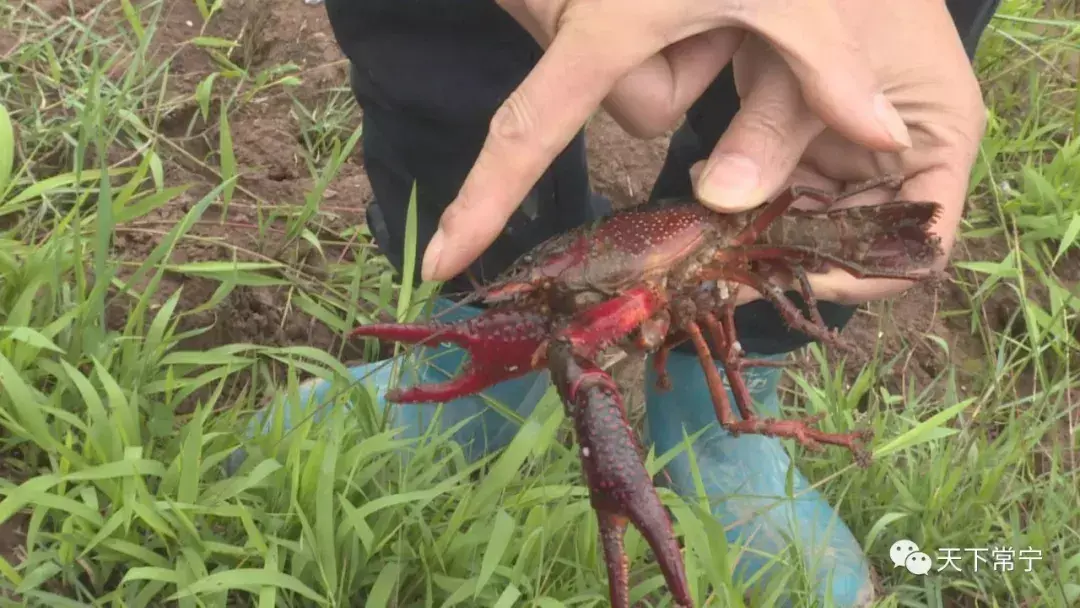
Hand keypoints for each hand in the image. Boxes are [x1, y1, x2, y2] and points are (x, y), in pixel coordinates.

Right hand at [419, 0, 916, 281]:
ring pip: (651, 84)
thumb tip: (887, 143)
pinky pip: (648, 52)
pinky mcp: (608, 9)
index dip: (479, 207)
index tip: (438, 262)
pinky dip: (684, 30)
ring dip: (698, 51)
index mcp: (601, 37)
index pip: (524, 138)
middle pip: (639, 111)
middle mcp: (579, 33)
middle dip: (694, 79)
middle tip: (730, 12)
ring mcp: (589, 17)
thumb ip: (828, 65)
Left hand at [697, 1, 985, 305]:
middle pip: (859, 240)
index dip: (863, 271)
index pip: (919, 243)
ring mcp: (855, 154)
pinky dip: (748, 198)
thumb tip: (721, 202)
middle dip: (798, 254)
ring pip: (814, 221)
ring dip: (764, 230)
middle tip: (731, 262)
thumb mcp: (808, 56)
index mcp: (939, 142)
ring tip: (709, 229)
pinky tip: (706, 188)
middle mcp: (903, 160)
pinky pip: (785, 190)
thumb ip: (769, 130)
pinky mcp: (812, 142)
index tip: (794, 274)